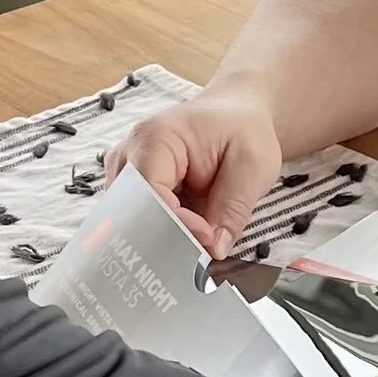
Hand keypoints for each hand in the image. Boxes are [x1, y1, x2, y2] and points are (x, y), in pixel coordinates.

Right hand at [112, 86, 283, 256]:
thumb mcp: (253, 166)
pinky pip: (136, 224)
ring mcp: (123, 174)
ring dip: (160, 243)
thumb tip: (214, 251)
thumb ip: (233, 208)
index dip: (175, 224)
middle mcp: (128, 155)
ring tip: (193, 255)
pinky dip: (159, 239)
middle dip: (163, 242)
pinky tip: (182, 247)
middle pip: (129, 213)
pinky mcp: (129, 192)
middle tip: (198, 261)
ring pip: (129, 225)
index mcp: (155, 138)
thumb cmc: (242, 132)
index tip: (209, 239)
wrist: (233, 114)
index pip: (149, 193)